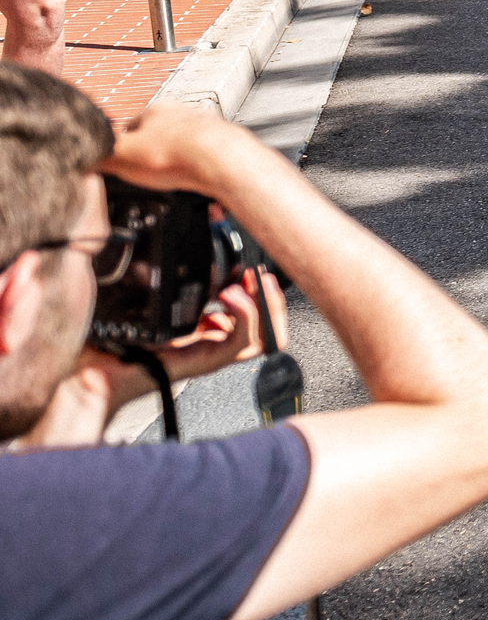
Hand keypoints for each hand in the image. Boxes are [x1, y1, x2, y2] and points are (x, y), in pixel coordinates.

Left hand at [12, 272, 286, 448]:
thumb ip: (157, 273)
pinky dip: (246, 316)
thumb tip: (177, 246)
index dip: (253, 285)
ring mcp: (208, 353)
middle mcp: (207, 341)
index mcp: (194, 327)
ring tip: (249, 283)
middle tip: (258, 274)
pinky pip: (241, 342)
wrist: (85, 373)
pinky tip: (232, 296)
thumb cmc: (101, 341)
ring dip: (265, 305)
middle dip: (270, 296)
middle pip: (265, 325)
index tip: (245, 263)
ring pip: (263, 335)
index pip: (243, 310)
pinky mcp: (202, 362)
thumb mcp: (136, 296)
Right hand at [101, 104, 263, 210]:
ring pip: (185, 147)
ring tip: (171, 180)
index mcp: (156, 110)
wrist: (222, 161)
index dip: (123, 148)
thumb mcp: (121, 156)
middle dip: (153, 155)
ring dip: (177, 163)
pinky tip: (194, 182)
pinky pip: (206, 161)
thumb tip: (83, 157)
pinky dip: (198, 172)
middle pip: (160, 136)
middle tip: (147, 175)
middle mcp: (184, 114)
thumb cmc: (174, 154)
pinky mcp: (227, 147)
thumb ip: (100, 156)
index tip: (121, 162)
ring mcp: (208, 129)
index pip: (130, 127)